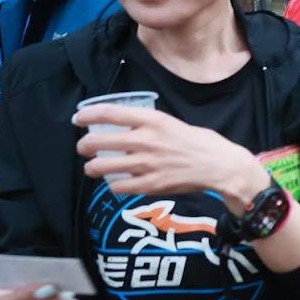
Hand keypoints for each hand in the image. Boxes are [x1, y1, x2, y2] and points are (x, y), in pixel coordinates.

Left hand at [74, 104, 269, 214]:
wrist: (220, 166)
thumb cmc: (201, 143)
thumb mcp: (174, 124)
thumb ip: (151, 126)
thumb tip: (129, 129)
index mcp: (153, 121)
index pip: (110, 113)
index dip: (88, 115)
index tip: (78, 119)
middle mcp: (145, 141)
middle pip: (98, 142)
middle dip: (84, 146)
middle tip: (84, 148)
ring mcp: (146, 164)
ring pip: (101, 167)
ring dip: (92, 168)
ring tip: (93, 168)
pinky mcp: (150, 184)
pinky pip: (118, 186)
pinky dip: (113, 185)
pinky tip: (116, 183)